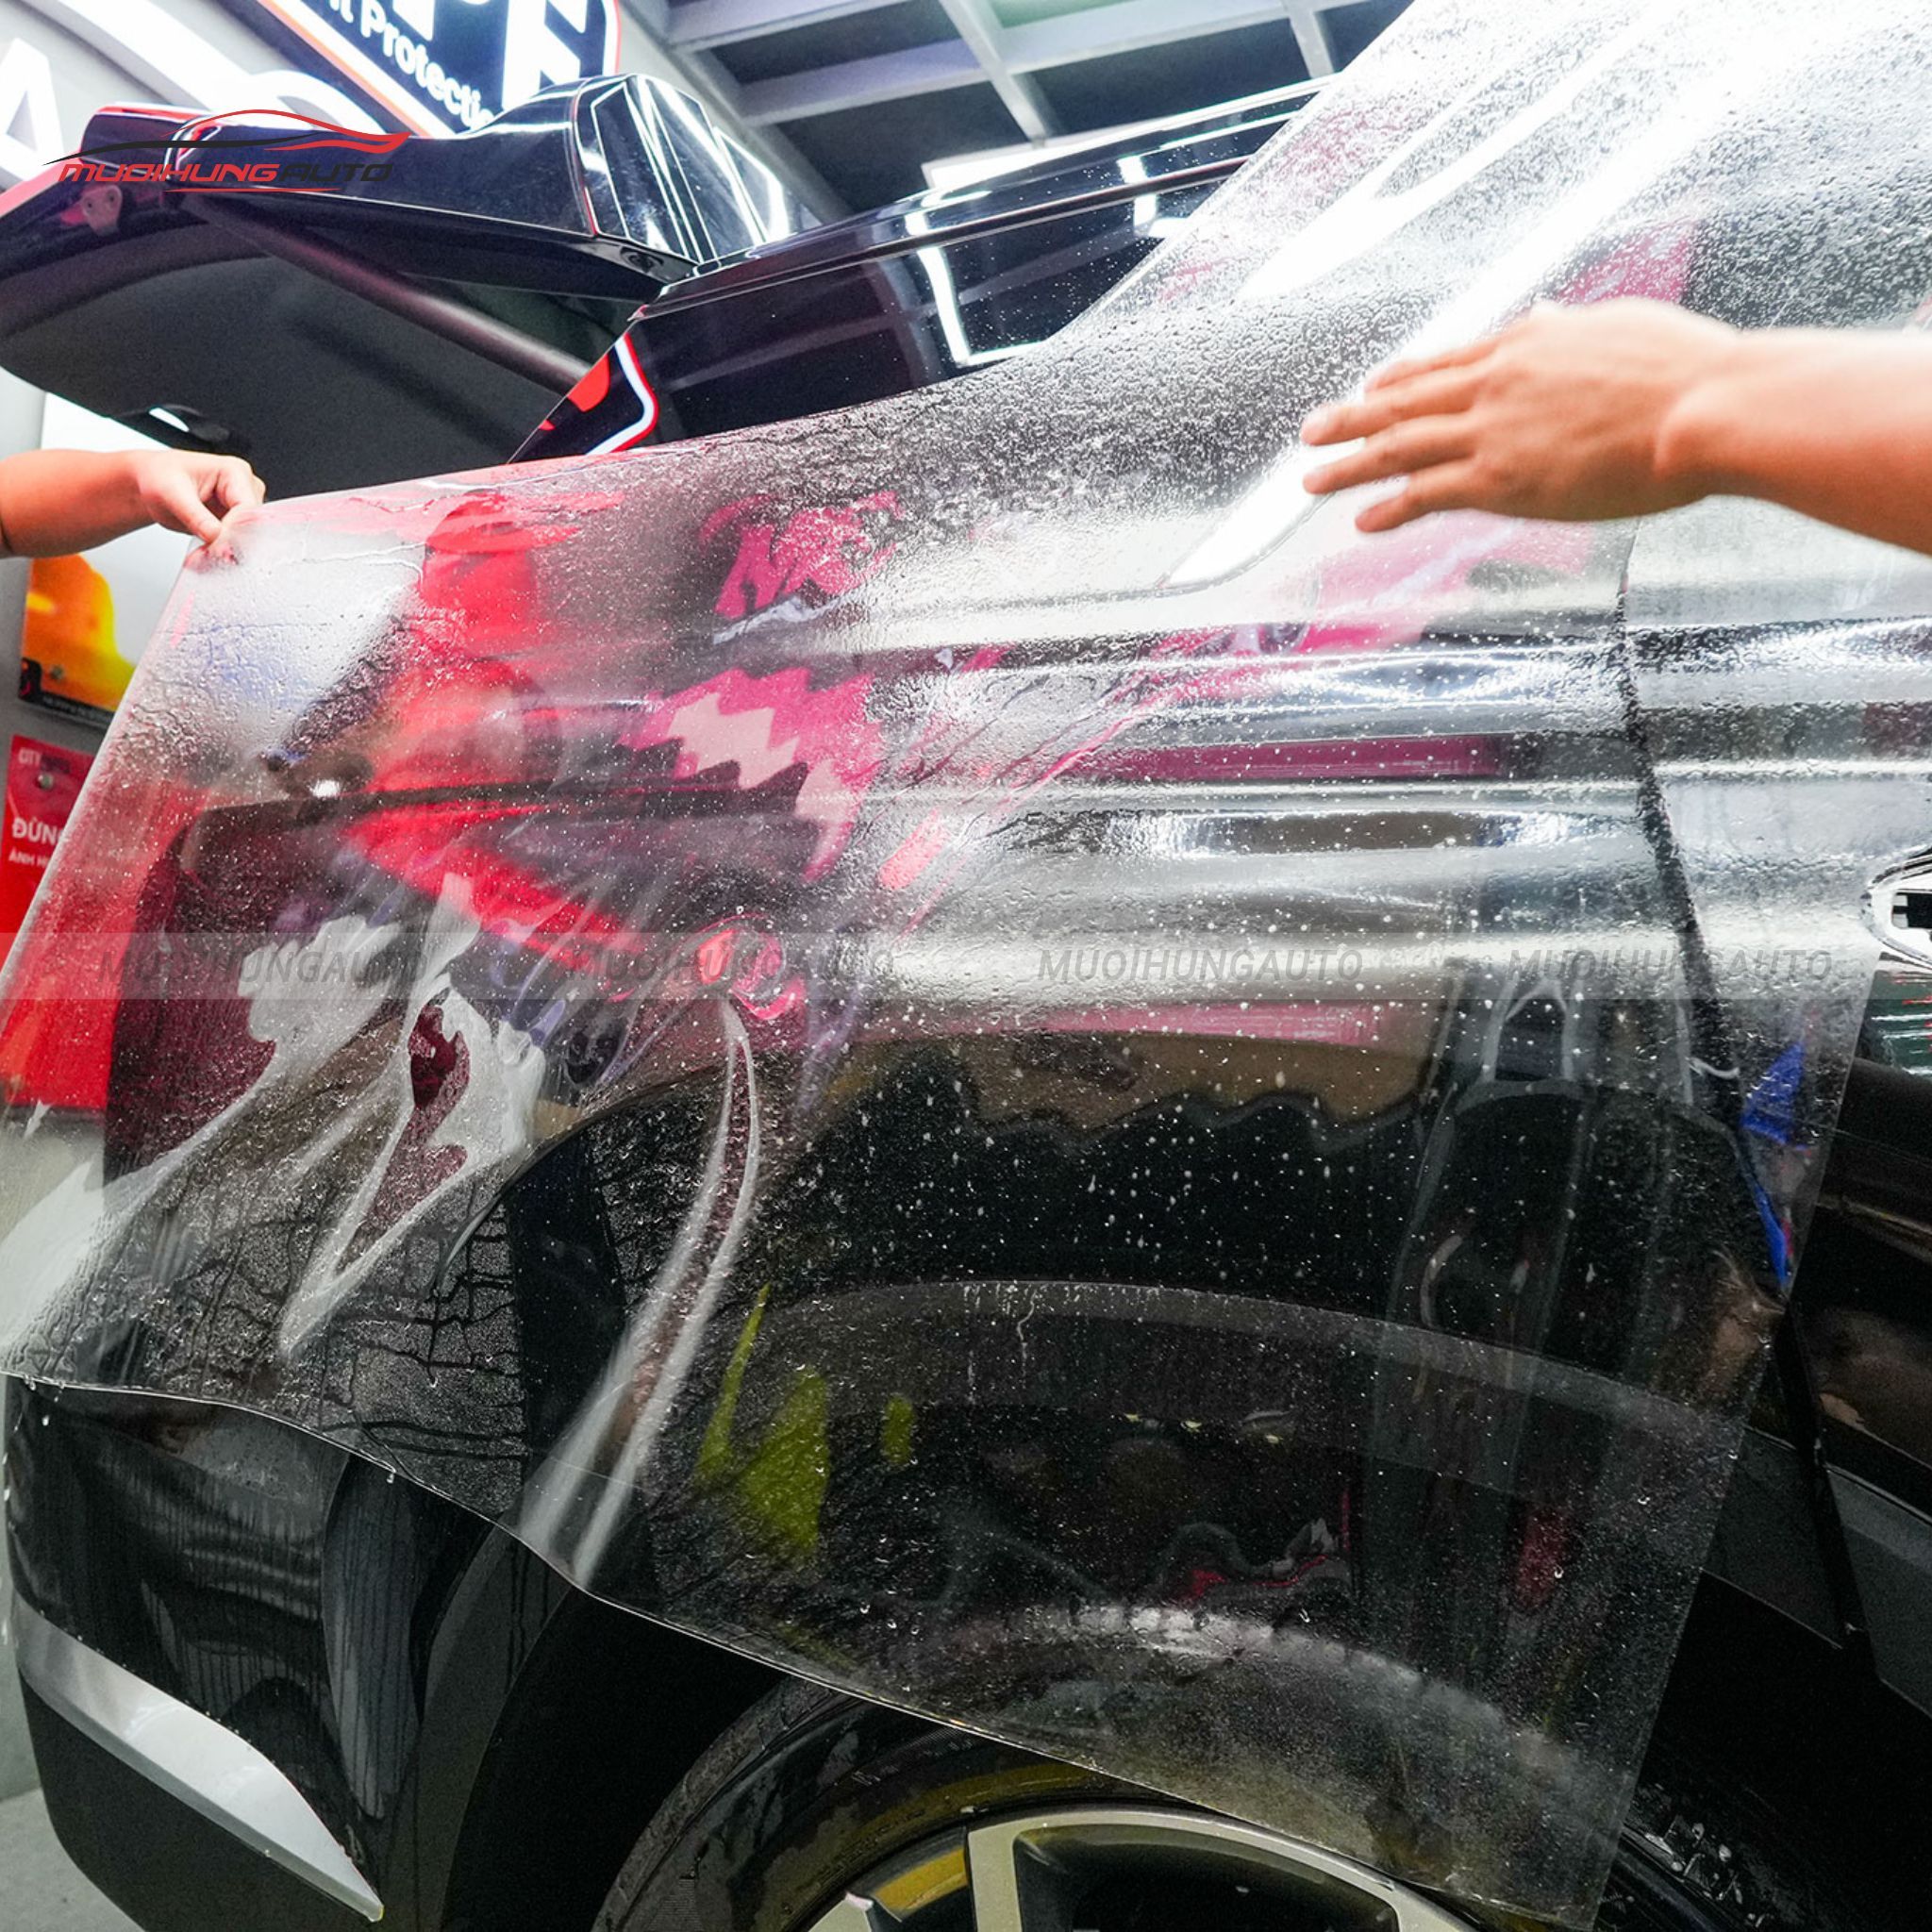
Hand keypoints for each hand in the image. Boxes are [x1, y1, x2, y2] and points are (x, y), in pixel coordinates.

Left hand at [129, 449, 265, 544]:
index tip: (218, 547)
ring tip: (205, 551)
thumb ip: (195, 515)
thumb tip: (215, 535)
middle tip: (209, 552)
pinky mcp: (236, 519)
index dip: (235, 530)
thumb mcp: (171, 493)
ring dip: (228, 547)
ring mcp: (241, 503)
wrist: (149, 482)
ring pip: (248, 535)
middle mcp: (244, 486)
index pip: (248, 508)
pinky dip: (224, 549)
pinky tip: (208, 549)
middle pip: (252, 523)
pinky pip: (238, 540)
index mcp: (234, 471)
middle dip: (232, 541)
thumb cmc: (159, 477)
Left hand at [1300, 299, 1744, 532]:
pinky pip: (1427, 494)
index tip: (1369, 388)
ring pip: (1399, 447)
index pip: (1445, 363)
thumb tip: (1548, 314)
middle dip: (1350, 418)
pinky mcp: (1501, 478)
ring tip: (1311, 480)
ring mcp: (1493, 430)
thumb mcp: (1620, 325)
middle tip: (1310, 432)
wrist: (1706, 406)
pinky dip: (1389, 508)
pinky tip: (1362, 520)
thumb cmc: (1686, 370)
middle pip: (1404, 401)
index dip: (1399, 379)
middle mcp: (1496, 381)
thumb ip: (1572, 327)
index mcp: (1526, 341)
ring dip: (1349, 465)